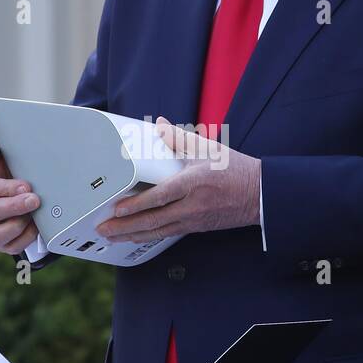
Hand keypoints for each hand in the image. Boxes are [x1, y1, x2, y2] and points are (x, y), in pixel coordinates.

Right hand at [0, 138, 41, 253]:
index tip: (25, 186)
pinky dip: (26, 236)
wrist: (11, 189)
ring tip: (35, 212)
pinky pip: (12, 246)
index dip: (4, 189)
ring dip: (19, 223)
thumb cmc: (2, 169)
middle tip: (35, 199)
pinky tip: (36, 224)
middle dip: (15, 206)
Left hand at [95, 117, 260, 242]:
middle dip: (125, 226)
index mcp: (193, 182)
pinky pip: (166, 234)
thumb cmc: (234, 169)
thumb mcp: (208, 148)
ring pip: (157, 231)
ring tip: (110, 237)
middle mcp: (192, 205)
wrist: (259, 194)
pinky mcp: (195, 227)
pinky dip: (147, 236)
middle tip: (103, 229)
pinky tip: (133, 237)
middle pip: (153, 220)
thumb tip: (159, 125)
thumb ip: (179, 138)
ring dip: (131, 235)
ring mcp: (193, 219)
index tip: (117, 208)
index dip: (137, 204)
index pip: (160, 196)